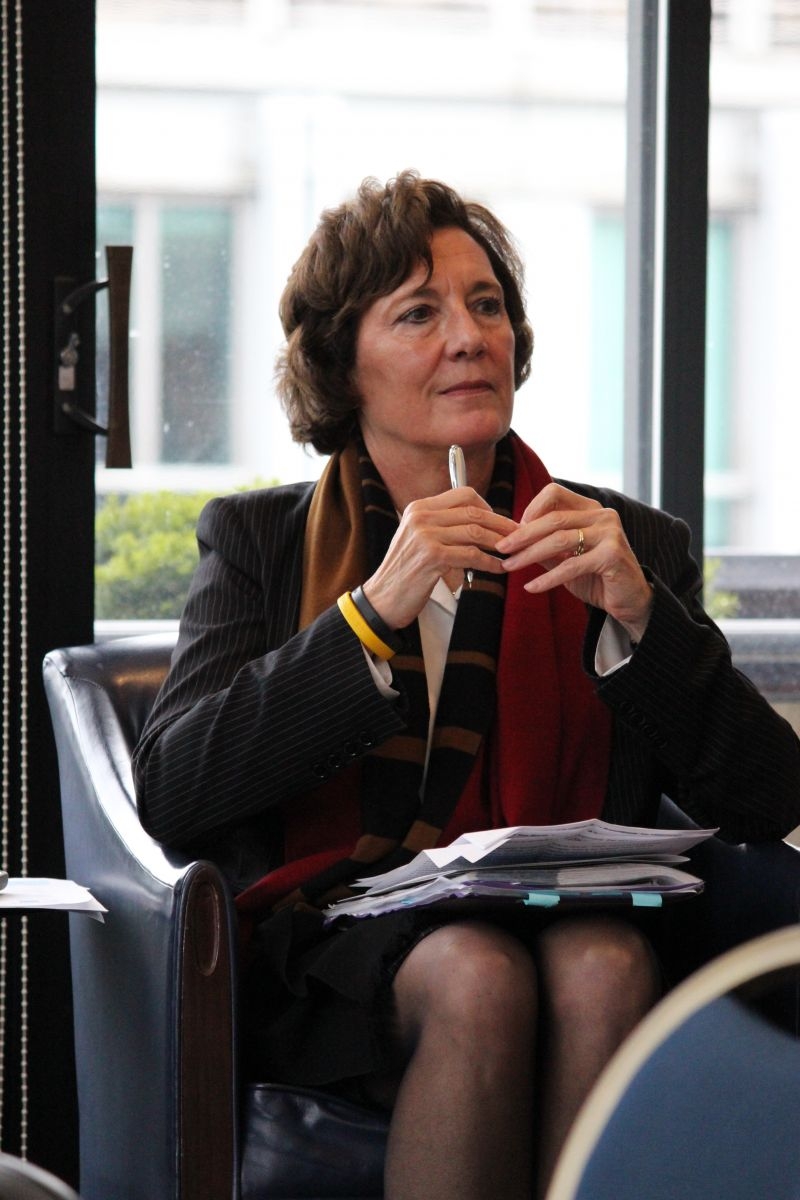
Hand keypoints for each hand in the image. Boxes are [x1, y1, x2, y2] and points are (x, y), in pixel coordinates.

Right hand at [362, 487, 516, 630]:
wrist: (382, 599)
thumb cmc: (405, 572)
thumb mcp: (417, 539)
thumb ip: (440, 526)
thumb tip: (477, 521)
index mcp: (419, 508)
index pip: (462, 493)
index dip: (486, 505)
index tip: (498, 520)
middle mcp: (421, 516)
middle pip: (473, 511)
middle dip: (501, 523)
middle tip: (518, 535)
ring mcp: (425, 535)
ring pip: (475, 532)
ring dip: (499, 543)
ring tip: (513, 552)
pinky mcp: (432, 556)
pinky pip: (471, 556)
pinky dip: (490, 563)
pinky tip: (499, 569)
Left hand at [495, 482, 653, 641]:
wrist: (629, 601)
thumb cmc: (595, 577)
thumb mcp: (565, 558)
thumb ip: (544, 545)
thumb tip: (512, 538)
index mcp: (591, 509)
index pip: (554, 493)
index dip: (530, 508)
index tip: (513, 531)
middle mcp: (602, 515)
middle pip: (553, 518)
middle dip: (522, 535)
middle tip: (501, 548)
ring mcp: (610, 533)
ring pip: (559, 540)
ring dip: (529, 555)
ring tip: (509, 567)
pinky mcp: (612, 555)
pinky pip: (571, 565)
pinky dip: (547, 578)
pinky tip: (531, 587)